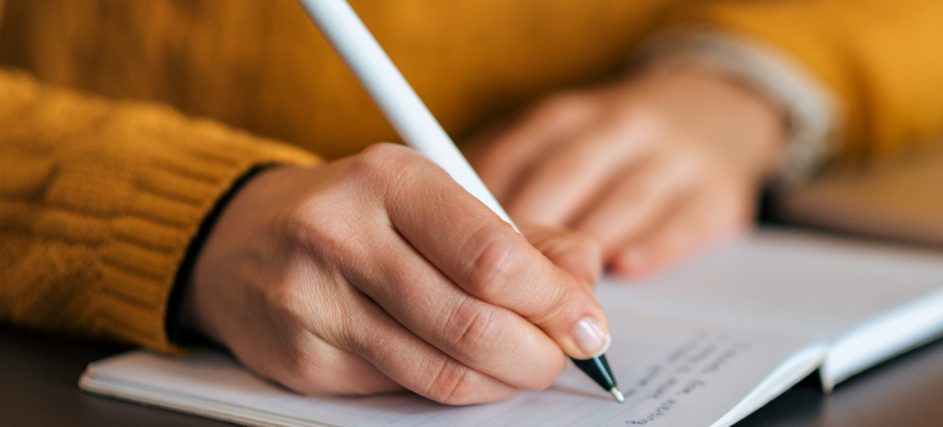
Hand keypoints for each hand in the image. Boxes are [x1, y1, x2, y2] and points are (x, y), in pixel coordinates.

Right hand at [182, 144, 607, 403]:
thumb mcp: (439, 197)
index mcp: (391, 179)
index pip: (493, 256)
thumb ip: (522, 236)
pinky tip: (464, 367)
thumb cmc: (362, 214)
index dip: (555, 301)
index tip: (587, 322)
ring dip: (503, 380)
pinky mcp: (302, 361)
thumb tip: (585, 283)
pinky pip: (404, 391)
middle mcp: (343, 235)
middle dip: (539, 353)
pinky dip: (453, 388)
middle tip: (563, 355)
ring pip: (442, 371)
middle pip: (474, 323)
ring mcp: (315, 302)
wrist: (240, 240)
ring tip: (524, 364)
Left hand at [469, 69, 786, 276]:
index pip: (514, 158)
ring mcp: (673, 157)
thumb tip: (443, 235)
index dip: (483, 211)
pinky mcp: (718, 192)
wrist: (715, 112)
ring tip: (556, 297)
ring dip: (587, 250)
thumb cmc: (612, 146)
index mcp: (566, 117)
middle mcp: (619, 127)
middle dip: (531, 238)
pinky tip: (626, 268)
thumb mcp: (559, 142)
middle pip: (565, 179)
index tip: (458, 256)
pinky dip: (653, 246)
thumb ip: (507, 179)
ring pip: (622, 201)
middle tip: (502, 290)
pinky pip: (683, 221)